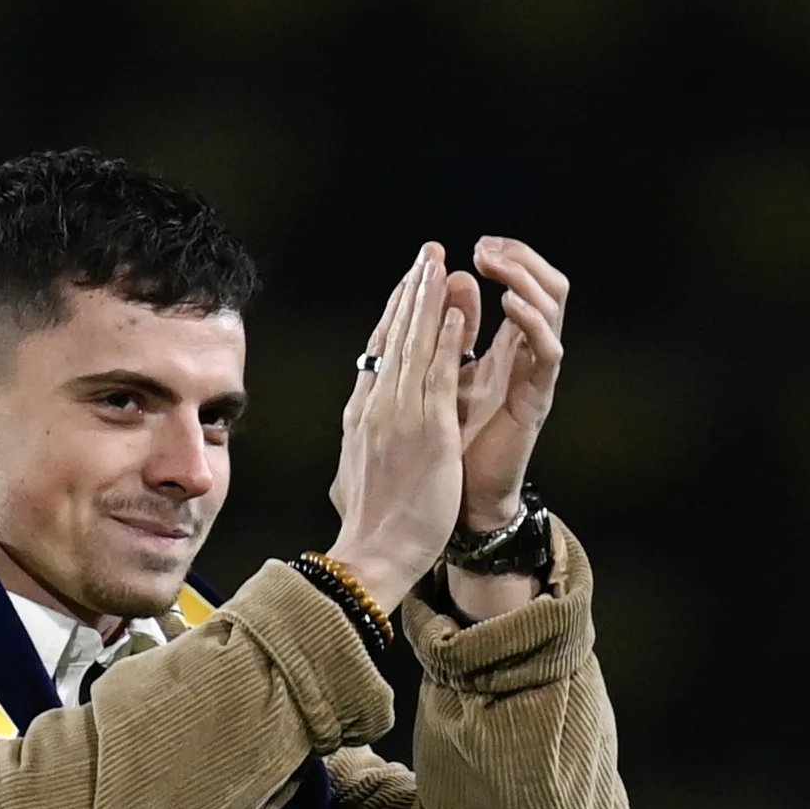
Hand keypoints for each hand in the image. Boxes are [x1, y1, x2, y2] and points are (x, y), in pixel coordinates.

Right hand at [324, 244, 468, 612]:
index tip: (407, 286)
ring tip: (440, 264)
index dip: (395, 315)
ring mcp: (401, 417)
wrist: (372, 554)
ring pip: (416, 346)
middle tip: (426, 254)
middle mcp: (377, 407)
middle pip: (395, 337)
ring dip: (429, 301)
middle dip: (412, 291)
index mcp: (361, 415)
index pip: (379, 353)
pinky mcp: (428, 432)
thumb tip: (353, 437)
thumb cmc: (368, 528)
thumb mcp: (354, 474)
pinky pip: (439, 377)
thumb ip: (359, 446)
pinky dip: (447, 342)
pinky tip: (456, 313)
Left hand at [443, 237, 568, 532]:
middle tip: (484, 250)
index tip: (473, 246)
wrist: (462, 496)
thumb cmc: (452, 438)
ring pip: (554, 308)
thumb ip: (450, 326)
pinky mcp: (538, 399)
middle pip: (549, 285)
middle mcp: (529, 353)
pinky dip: (533, 321)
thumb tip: (451, 274)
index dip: (506, 255)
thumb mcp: (445, 371)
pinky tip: (510, 302)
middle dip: (518, 258)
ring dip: (525, 278)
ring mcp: (537, 374)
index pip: (525, 280)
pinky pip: (549, 351)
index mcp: (509, 343)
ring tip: (494, 265)